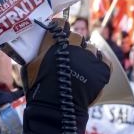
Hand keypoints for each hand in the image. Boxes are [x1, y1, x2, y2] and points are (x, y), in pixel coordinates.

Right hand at [21, 19, 111, 133]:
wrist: (56, 110)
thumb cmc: (39, 89)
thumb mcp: (30, 65)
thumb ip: (37, 50)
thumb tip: (39, 42)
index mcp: (55, 41)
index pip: (61, 24)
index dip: (60, 31)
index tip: (59, 38)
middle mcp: (74, 44)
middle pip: (76, 36)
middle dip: (73, 45)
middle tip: (69, 58)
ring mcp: (90, 55)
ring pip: (90, 48)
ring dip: (86, 56)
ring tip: (80, 69)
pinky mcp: (102, 67)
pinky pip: (104, 59)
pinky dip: (99, 64)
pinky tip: (92, 71)